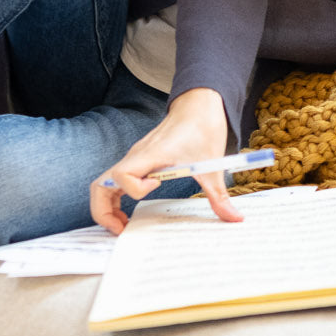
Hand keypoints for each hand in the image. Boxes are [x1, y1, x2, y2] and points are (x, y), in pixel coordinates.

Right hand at [90, 88, 241, 234]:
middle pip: (100, 184)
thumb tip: (234, 218)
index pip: (123, 173)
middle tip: (122, 229)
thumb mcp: (213, 165)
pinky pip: (115, 180)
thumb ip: (220, 195)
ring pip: (103, 183)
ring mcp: (134, 159)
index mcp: (151, 154)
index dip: (135, 187)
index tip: (157, 186)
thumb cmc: (202, 128)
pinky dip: (115, 198)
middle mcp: (136, 156)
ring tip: (122, 226)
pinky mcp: (137, 161)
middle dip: (104, 211)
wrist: (198, 105)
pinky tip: (129, 212)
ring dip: (106, 207)